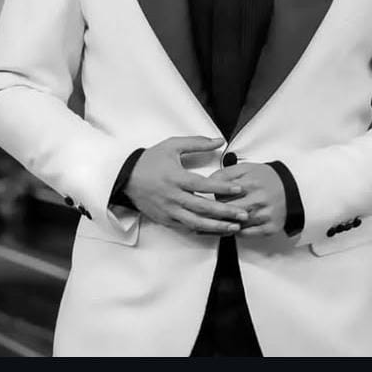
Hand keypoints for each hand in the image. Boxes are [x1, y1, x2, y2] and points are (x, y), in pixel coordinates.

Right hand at [126, 135, 249, 234]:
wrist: (126, 178)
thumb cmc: (150, 160)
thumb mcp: (172, 145)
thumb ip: (197, 143)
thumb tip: (220, 141)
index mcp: (176, 178)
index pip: (203, 185)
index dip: (222, 188)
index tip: (239, 189)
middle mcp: (173, 197)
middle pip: (203, 208)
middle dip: (226, 212)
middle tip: (245, 214)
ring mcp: (169, 211)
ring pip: (196, 223)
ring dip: (217, 226)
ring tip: (235, 227)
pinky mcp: (166, 219)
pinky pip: (187, 228)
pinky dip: (203, 230)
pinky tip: (217, 230)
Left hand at [206, 163, 286, 236]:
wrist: (292, 188)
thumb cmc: (266, 179)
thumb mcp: (246, 169)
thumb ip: (225, 174)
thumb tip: (207, 182)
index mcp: (251, 183)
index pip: (222, 194)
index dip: (212, 196)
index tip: (208, 198)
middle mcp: (259, 199)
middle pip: (228, 210)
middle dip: (217, 211)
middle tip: (209, 212)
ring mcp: (265, 215)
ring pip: (236, 224)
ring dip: (224, 224)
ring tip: (215, 222)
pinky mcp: (270, 227)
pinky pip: (246, 234)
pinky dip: (236, 232)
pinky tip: (231, 227)